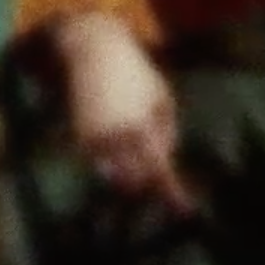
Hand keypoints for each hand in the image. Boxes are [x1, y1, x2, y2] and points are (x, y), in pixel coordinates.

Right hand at [51, 13, 192, 213]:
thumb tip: (165, 158)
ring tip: (142, 169)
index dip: (172, 192)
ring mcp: (94, 140)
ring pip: (115, 175)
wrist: (94, 54)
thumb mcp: (163, 97)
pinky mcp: (79, 138)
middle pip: (136, 179)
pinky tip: (122, 155)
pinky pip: (99, 163)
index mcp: (143, 126)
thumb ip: (167, 130)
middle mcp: (117, 138)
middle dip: (149, 185)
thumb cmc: (137, 72)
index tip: (185, 209)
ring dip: (130, 177)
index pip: (159, 169)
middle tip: (163, 185)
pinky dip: (112, 165)